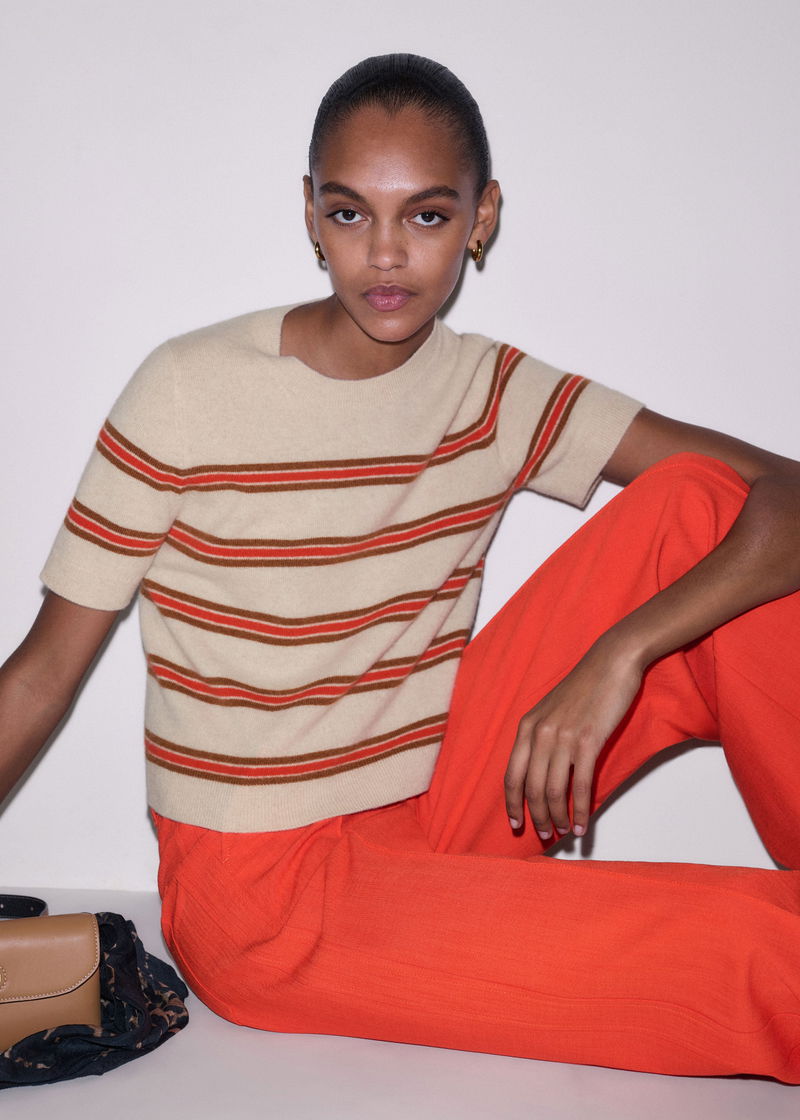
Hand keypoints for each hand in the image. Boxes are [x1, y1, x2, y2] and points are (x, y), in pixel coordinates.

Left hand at [503, 637, 644, 839]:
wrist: (611, 662)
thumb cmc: (584, 687)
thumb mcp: (551, 710)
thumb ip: (541, 737)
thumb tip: (540, 771)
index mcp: (527, 726)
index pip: (511, 774)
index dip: (512, 803)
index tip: (516, 823)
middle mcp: (540, 733)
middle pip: (531, 788)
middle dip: (537, 817)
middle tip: (545, 834)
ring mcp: (563, 737)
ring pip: (553, 790)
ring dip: (558, 817)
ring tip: (565, 832)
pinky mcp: (589, 741)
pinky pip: (580, 785)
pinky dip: (582, 810)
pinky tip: (584, 824)